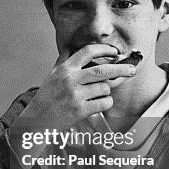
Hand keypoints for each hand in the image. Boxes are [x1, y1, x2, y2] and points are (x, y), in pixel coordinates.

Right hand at [12, 44, 135, 130]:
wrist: (37, 120)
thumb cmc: (46, 98)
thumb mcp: (52, 75)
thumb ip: (62, 61)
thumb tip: (70, 48)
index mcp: (65, 68)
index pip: (87, 51)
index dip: (105, 49)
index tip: (115, 52)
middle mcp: (70, 79)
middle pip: (103, 70)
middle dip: (121, 69)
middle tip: (132, 70)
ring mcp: (75, 95)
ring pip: (105, 88)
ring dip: (106, 92)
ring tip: (95, 96)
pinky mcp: (80, 110)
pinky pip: (104, 102)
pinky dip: (105, 103)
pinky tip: (96, 105)